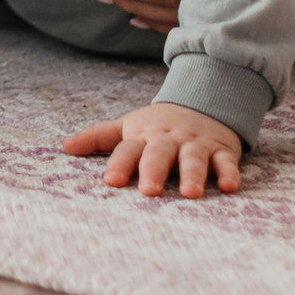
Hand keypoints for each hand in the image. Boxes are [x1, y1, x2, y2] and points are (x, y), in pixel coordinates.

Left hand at [64, 103, 243, 196]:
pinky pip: (226, 161)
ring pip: (194, 158)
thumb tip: (64, 146)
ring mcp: (196, 144)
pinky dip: (229, 173)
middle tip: (149, 191)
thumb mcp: (128, 126)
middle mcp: (169, 140)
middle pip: (160, 154)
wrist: (203, 100)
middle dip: (154, 171)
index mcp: (143, 136)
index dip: (119, 164)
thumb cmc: (159, 125)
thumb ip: (98, 137)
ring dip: (192, 175)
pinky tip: (229, 187)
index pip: (128, 149)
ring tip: (190, 194)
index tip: (110, 181)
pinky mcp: (221, 150)